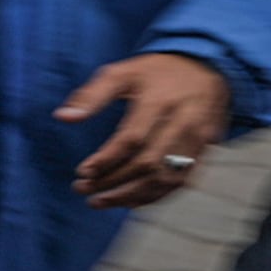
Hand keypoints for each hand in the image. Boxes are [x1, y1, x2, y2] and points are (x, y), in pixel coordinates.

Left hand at [61, 51, 229, 208]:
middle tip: (83, 189)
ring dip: (130, 196)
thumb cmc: (156, 73)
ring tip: (99, 201)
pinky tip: (129, 201)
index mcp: (160, 101)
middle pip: (147, 163)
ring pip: (165, 178)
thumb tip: (62, 117)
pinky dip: (154, 196)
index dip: (106, 160)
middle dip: (112, 181)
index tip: (82, 172)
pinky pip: (180, 182)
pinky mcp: (205, 151)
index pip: (132, 139)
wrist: (207, 69)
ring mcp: (198, 140)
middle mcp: (183, 123)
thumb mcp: (122, 73)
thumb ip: (92, 95)